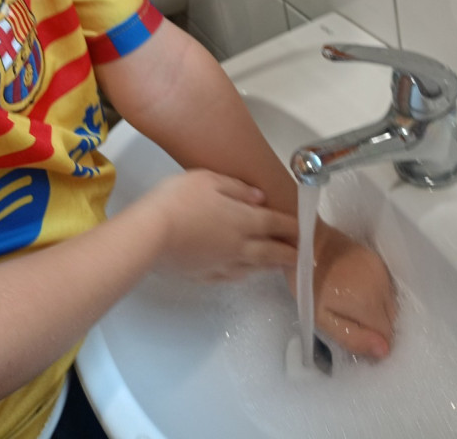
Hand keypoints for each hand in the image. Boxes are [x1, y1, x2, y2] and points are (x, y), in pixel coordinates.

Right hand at [146, 169, 298, 280]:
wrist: (151, 234)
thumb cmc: (179, 199)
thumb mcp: (208, 179)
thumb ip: (236, 188)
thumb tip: (259, 198)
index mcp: (243, 219)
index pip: (275, 224)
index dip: (292, 226)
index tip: (305, 231)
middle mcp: (239, 246)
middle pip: (270, 252)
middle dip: (288, 253)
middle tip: (302, 257)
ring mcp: (222, 263)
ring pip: (253, 268)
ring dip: (269, 266)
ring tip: (277, 265)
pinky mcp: (205, 275)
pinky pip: (231, 276)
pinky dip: (243, 274)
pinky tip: (242, 272)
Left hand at [307, 219, 395, 358]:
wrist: (306, 241)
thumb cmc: (308, 283)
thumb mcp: (322, 318)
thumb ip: (353, 337)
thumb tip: (385, 351)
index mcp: (369, 304)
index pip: (387, 336)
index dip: (372, 342)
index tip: (355, 336)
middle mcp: (382, 288)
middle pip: (390, 320)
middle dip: (375, 327)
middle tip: (350, 320)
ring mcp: (381, 271)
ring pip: (390, 304)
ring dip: (377, 310)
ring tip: (351, 304)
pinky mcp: (376, 259)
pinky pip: (386, 287)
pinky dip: (376, 294)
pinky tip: (356, 290)